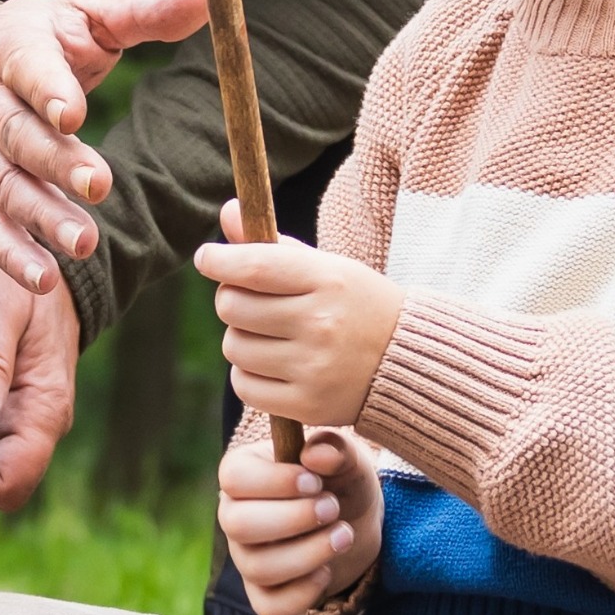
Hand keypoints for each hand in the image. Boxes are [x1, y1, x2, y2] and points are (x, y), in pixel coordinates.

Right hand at [0, 0, 215, 289]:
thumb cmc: (39, 36)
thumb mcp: (86, 12)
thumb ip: (146, 9)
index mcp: (13, 46)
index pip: (27, 67)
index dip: (48, 90)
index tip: (73, 113)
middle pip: (16, 134)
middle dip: (55, 162)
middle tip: (98, 186)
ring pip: (1, 184)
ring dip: (39, 216)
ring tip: (82, 243)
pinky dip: (9, 253)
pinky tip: (44, 276)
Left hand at [195, 211, 406, 428]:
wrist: (407, 363)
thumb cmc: (357, 305)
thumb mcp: (327, 267)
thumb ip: (274, 244)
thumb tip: (229, 210)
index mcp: (328, 280)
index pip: (253, 267)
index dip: (219, 260)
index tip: (208, 258)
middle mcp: (320, 323)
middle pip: (233, 307)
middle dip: (232, 300)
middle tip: (251, 302)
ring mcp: (314, 367)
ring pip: (234, 348)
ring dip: (241, 339)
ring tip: (269, 336)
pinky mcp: (307, 404)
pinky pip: (244, 386)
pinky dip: (249, 375)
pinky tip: (273, 365)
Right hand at [219, 421, 383, 614]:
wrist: (355, 521)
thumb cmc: (339, 480)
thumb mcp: (346, 458)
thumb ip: (336, 449)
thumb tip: (317, 455)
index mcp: (243, 474)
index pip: (233, 478)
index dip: (274, 482)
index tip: (315, 482)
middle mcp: (235, 516)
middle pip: (237, 525)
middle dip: (293, 519)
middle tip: (333, 509)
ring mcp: (247, 558)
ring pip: (258, 568)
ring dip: (308, 554)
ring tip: (343, 535)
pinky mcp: (264, 593)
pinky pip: (270, 607)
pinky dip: (303, 594)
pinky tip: (326, 572)